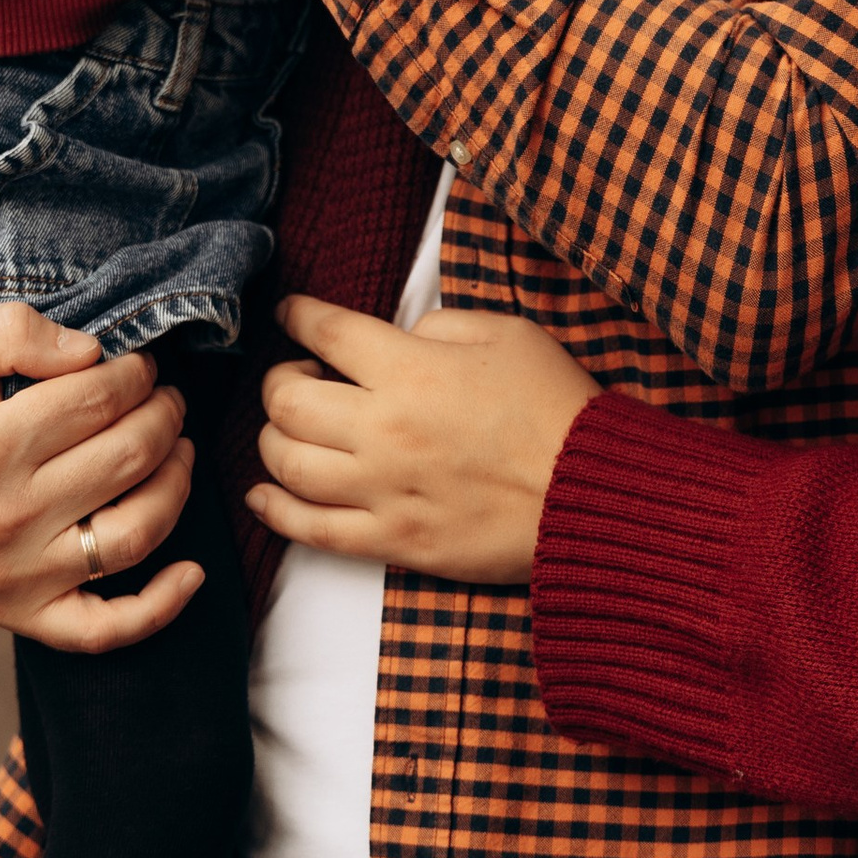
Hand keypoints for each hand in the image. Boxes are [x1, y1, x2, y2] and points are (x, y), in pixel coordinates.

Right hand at [0, 305, 200, 648]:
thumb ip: (16, 331)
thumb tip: (93, 353)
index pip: (99, 402)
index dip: (135, 376)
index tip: (142, 367)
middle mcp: (6, 519)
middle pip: (126, 460)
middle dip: (163, 417)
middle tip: (167, 398)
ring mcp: (15, 576)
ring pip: (133, 534)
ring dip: (176, 485)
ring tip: (179, 450)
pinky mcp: (16, 614)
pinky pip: (101, 630)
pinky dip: (157, 609)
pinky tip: (192, 573)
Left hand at [251, 297, 598, 580]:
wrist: (593, 492)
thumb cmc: (557, 407)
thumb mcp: (509, 332)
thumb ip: (442, 323)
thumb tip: (403, 334)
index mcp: (411, 368)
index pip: (325, 332)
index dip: (297, 317)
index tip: (290, 315)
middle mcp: (384, 428)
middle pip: (285, 401)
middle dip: (278, 381)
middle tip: (299, 377)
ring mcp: (383, 490)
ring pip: (286, 464)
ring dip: (273, 440)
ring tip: (291, 431)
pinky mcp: (394, 542)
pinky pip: (311, 530)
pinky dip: (275, 510)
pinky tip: (265, 495)